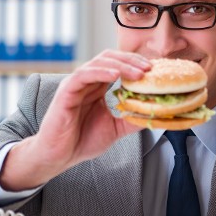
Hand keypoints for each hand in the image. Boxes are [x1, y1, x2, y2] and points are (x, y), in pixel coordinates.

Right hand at [0, 50, 149, 189]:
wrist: (60, 156)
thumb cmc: (83, 141)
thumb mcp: (116, 128)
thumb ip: (132, 119)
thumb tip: (155, 114)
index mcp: (98, 87)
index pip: (118, 65)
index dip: (136, 64)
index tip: (154, 69)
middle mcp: (87, 81)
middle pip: (110, 59)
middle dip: (132, 61)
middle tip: (150, 68)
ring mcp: (75, 84)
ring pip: (99, 63)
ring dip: (121, 65)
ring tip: (138, 73)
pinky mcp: (66, 91)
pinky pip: (83, 75)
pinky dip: (100, 72)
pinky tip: (115, 75)